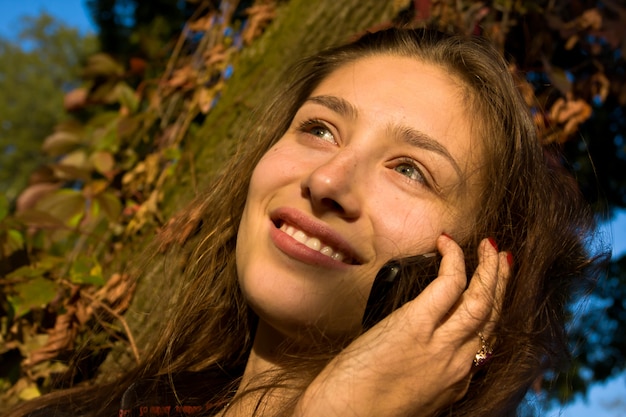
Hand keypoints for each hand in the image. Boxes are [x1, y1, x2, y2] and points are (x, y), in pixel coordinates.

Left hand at [294, 235, 509, 416]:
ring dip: (490, 270)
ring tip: (490, 246)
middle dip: (501, 284)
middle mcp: (458, 364)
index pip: (486, 340)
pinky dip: (454, 261)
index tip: (493, 292)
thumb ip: (430, 375)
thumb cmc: (366, 409)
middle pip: (491, 316)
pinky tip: (449, 245)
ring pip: (480, 301)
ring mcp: (440, 345)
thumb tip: (426, 354)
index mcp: (456, 381)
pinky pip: (448, 286)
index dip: (493, 311)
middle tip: (503, 258)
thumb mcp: (414, 398)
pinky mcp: (415, 326)